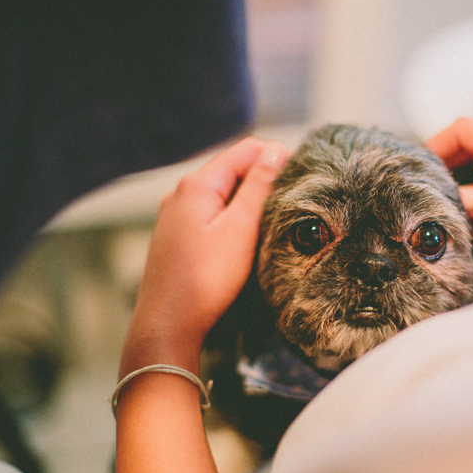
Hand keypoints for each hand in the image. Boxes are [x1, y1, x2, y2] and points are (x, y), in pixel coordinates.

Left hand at [120, 137, 290, 375]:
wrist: (168, 323)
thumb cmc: (206, 279)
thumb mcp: (240, 228)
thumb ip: (259, 186)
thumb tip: (275, 150)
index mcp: (197, 184)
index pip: (245, 150)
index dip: (277, 156)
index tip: (303, 176)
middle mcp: (182, 193)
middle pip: (233, 169)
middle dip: (264, 178)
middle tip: (294, 200)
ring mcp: (177, 215)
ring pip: (223, 193)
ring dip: (250, 199)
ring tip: (275, 218)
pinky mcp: (178, 236)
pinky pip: (212, 213)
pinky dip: (233, 216)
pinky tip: (248, 235)